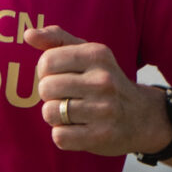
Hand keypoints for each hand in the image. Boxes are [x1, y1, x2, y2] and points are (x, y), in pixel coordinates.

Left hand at [24, 25, 170, 157]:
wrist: (143, 117)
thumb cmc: (105, 81)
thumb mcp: (88, 54)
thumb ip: (57, 40)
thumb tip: (28, 34)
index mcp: (97, 55)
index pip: (47, 61)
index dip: (46, 72)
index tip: (60, 76)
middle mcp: (103, 81)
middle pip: (45, 88)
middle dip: (49, 95)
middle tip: (67, 97)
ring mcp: (104, 110)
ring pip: (49, 113)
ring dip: (55, 116)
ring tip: (72, 113)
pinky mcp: (101, 137)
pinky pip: (59, 136)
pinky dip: (63, 135)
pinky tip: (78, 129)